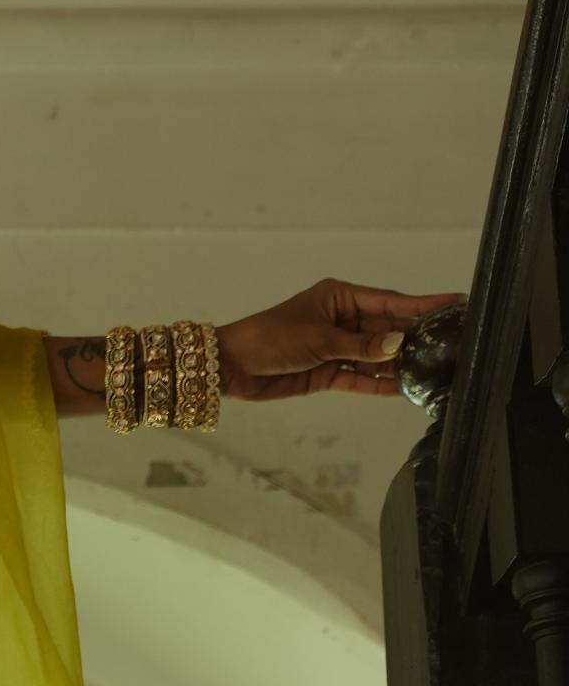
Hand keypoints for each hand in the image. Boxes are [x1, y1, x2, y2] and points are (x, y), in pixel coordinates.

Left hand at [216, 280, 463, 404]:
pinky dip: (378, 384)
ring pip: (376, 357)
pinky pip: (360, 378)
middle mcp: (343, 320)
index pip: (389, 301)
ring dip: (399, 365)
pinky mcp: (328, 373)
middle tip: (451, 344)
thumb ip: (360, 346)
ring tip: (434, 370)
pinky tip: (404, 389)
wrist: (231, 366)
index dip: (421, 305)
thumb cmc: (271, 338)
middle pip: (387, 330)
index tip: (453, 302)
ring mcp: (337, 348)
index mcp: (341, 297)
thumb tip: (399, 344)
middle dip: (415, 338)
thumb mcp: (319, 339)